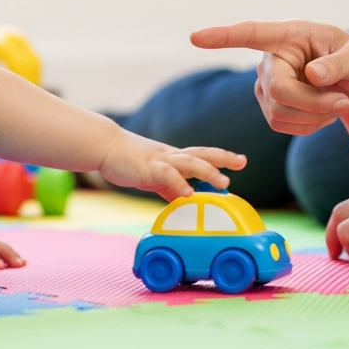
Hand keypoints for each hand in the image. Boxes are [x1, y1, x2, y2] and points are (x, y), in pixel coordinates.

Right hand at [98, 130, 246, 199]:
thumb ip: (170, 187)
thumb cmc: (131, 162)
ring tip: (223, 183)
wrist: (106, 147)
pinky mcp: (147, 168)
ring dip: (208, 171)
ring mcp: (161, 160)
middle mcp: (172, 156)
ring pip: (189, 162)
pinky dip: (178, 183)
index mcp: (176, 158)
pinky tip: (188, 193)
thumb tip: (185, 200)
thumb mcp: (156, 176)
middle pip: (203, 153)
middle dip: (223, 158)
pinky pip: (166, 175)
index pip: (204, 154)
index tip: (241, 161)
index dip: (223, 157)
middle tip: (241, 162)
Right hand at [191, 20, 348, 135]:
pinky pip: (282, 126)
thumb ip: (341, 63)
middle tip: (344, 102)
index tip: (195, 38)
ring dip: (315, 116)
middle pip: (279, 91)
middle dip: (314, 103)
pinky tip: (323, 113)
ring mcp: (265, 84)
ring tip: (337, 102)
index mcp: (289, 35)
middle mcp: (270, 59)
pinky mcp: (268, 106)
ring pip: (279, 113)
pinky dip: (309, 126)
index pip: (251, 34)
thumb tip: (312, 74)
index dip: (223, 37)